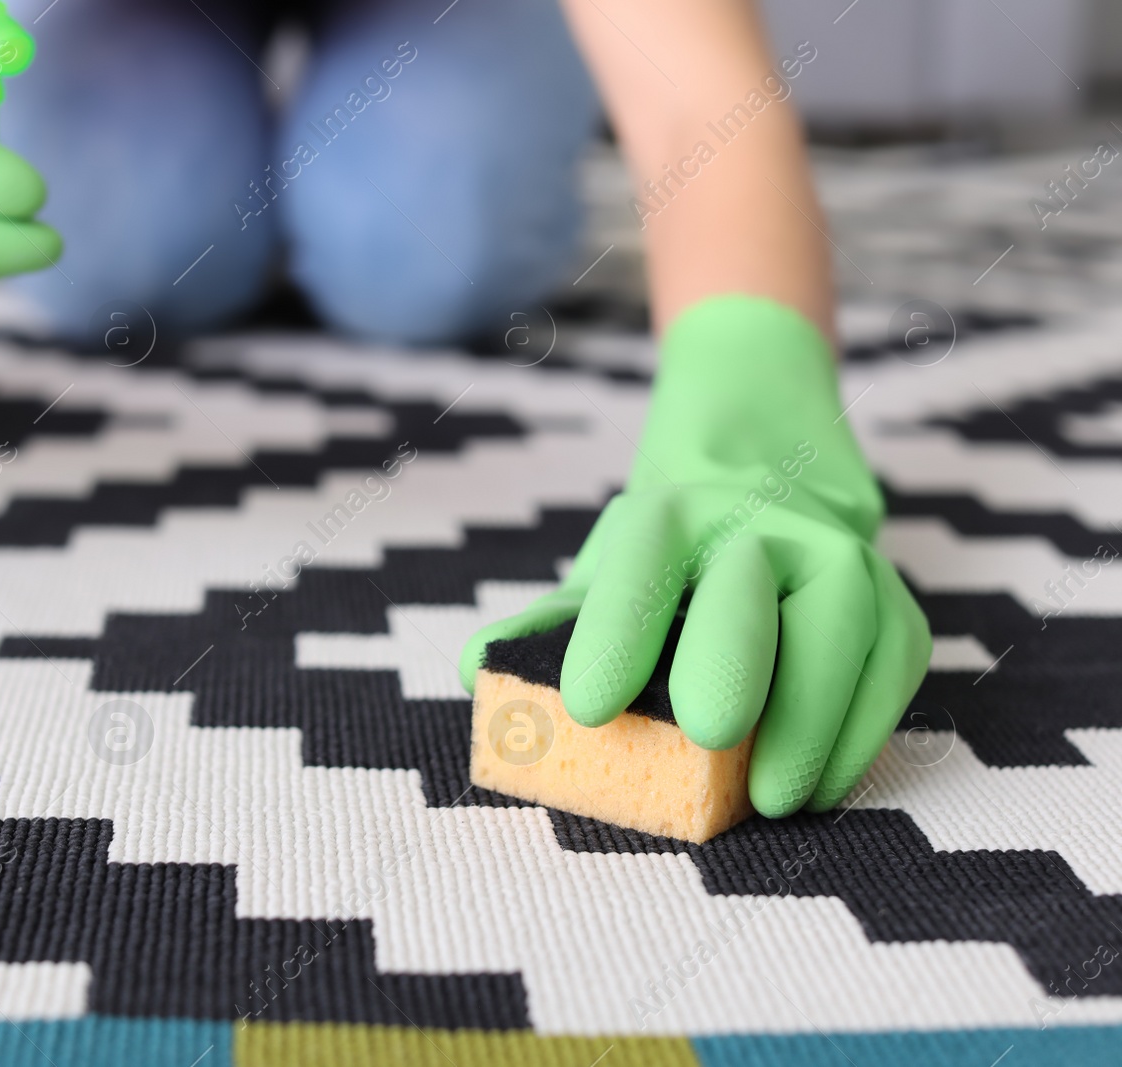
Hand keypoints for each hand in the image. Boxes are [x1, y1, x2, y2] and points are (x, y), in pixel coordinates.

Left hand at [460, 296, 930, 817]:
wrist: (768, 460)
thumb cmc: (670, 551)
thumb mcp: (604, 573)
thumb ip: (548, 626)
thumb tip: (476, 670)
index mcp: (671, 513)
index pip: (641, 566)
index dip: (614, 632)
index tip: (585, 707)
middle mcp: (757, 520)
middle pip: (748, 586)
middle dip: (731, 657)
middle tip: (707, 734)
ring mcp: (833, 551)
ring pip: (843, 620)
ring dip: (815, 714)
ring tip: (775, 800)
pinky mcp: (891, 594)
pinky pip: (892, 659)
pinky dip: (862, 729)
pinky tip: (822, 786)